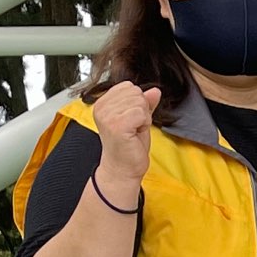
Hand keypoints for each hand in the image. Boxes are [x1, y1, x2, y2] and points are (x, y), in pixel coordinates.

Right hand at [93, 81, 158, 200]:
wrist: (122, 169)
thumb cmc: (128, 147)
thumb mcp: (138, 119)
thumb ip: (145, 103)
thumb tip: (155, 90)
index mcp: (102, 103)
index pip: (129, 86)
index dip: (137, 103)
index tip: (131, 120)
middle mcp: (102, 107)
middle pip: (136, 92)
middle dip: (142, 110)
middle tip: (133, 128)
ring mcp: (108, 116)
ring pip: (140, 102)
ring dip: (143, 119)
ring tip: (133, 132)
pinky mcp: (117, 125)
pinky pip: (142, 113)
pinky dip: (144, 124)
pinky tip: (135, 134)